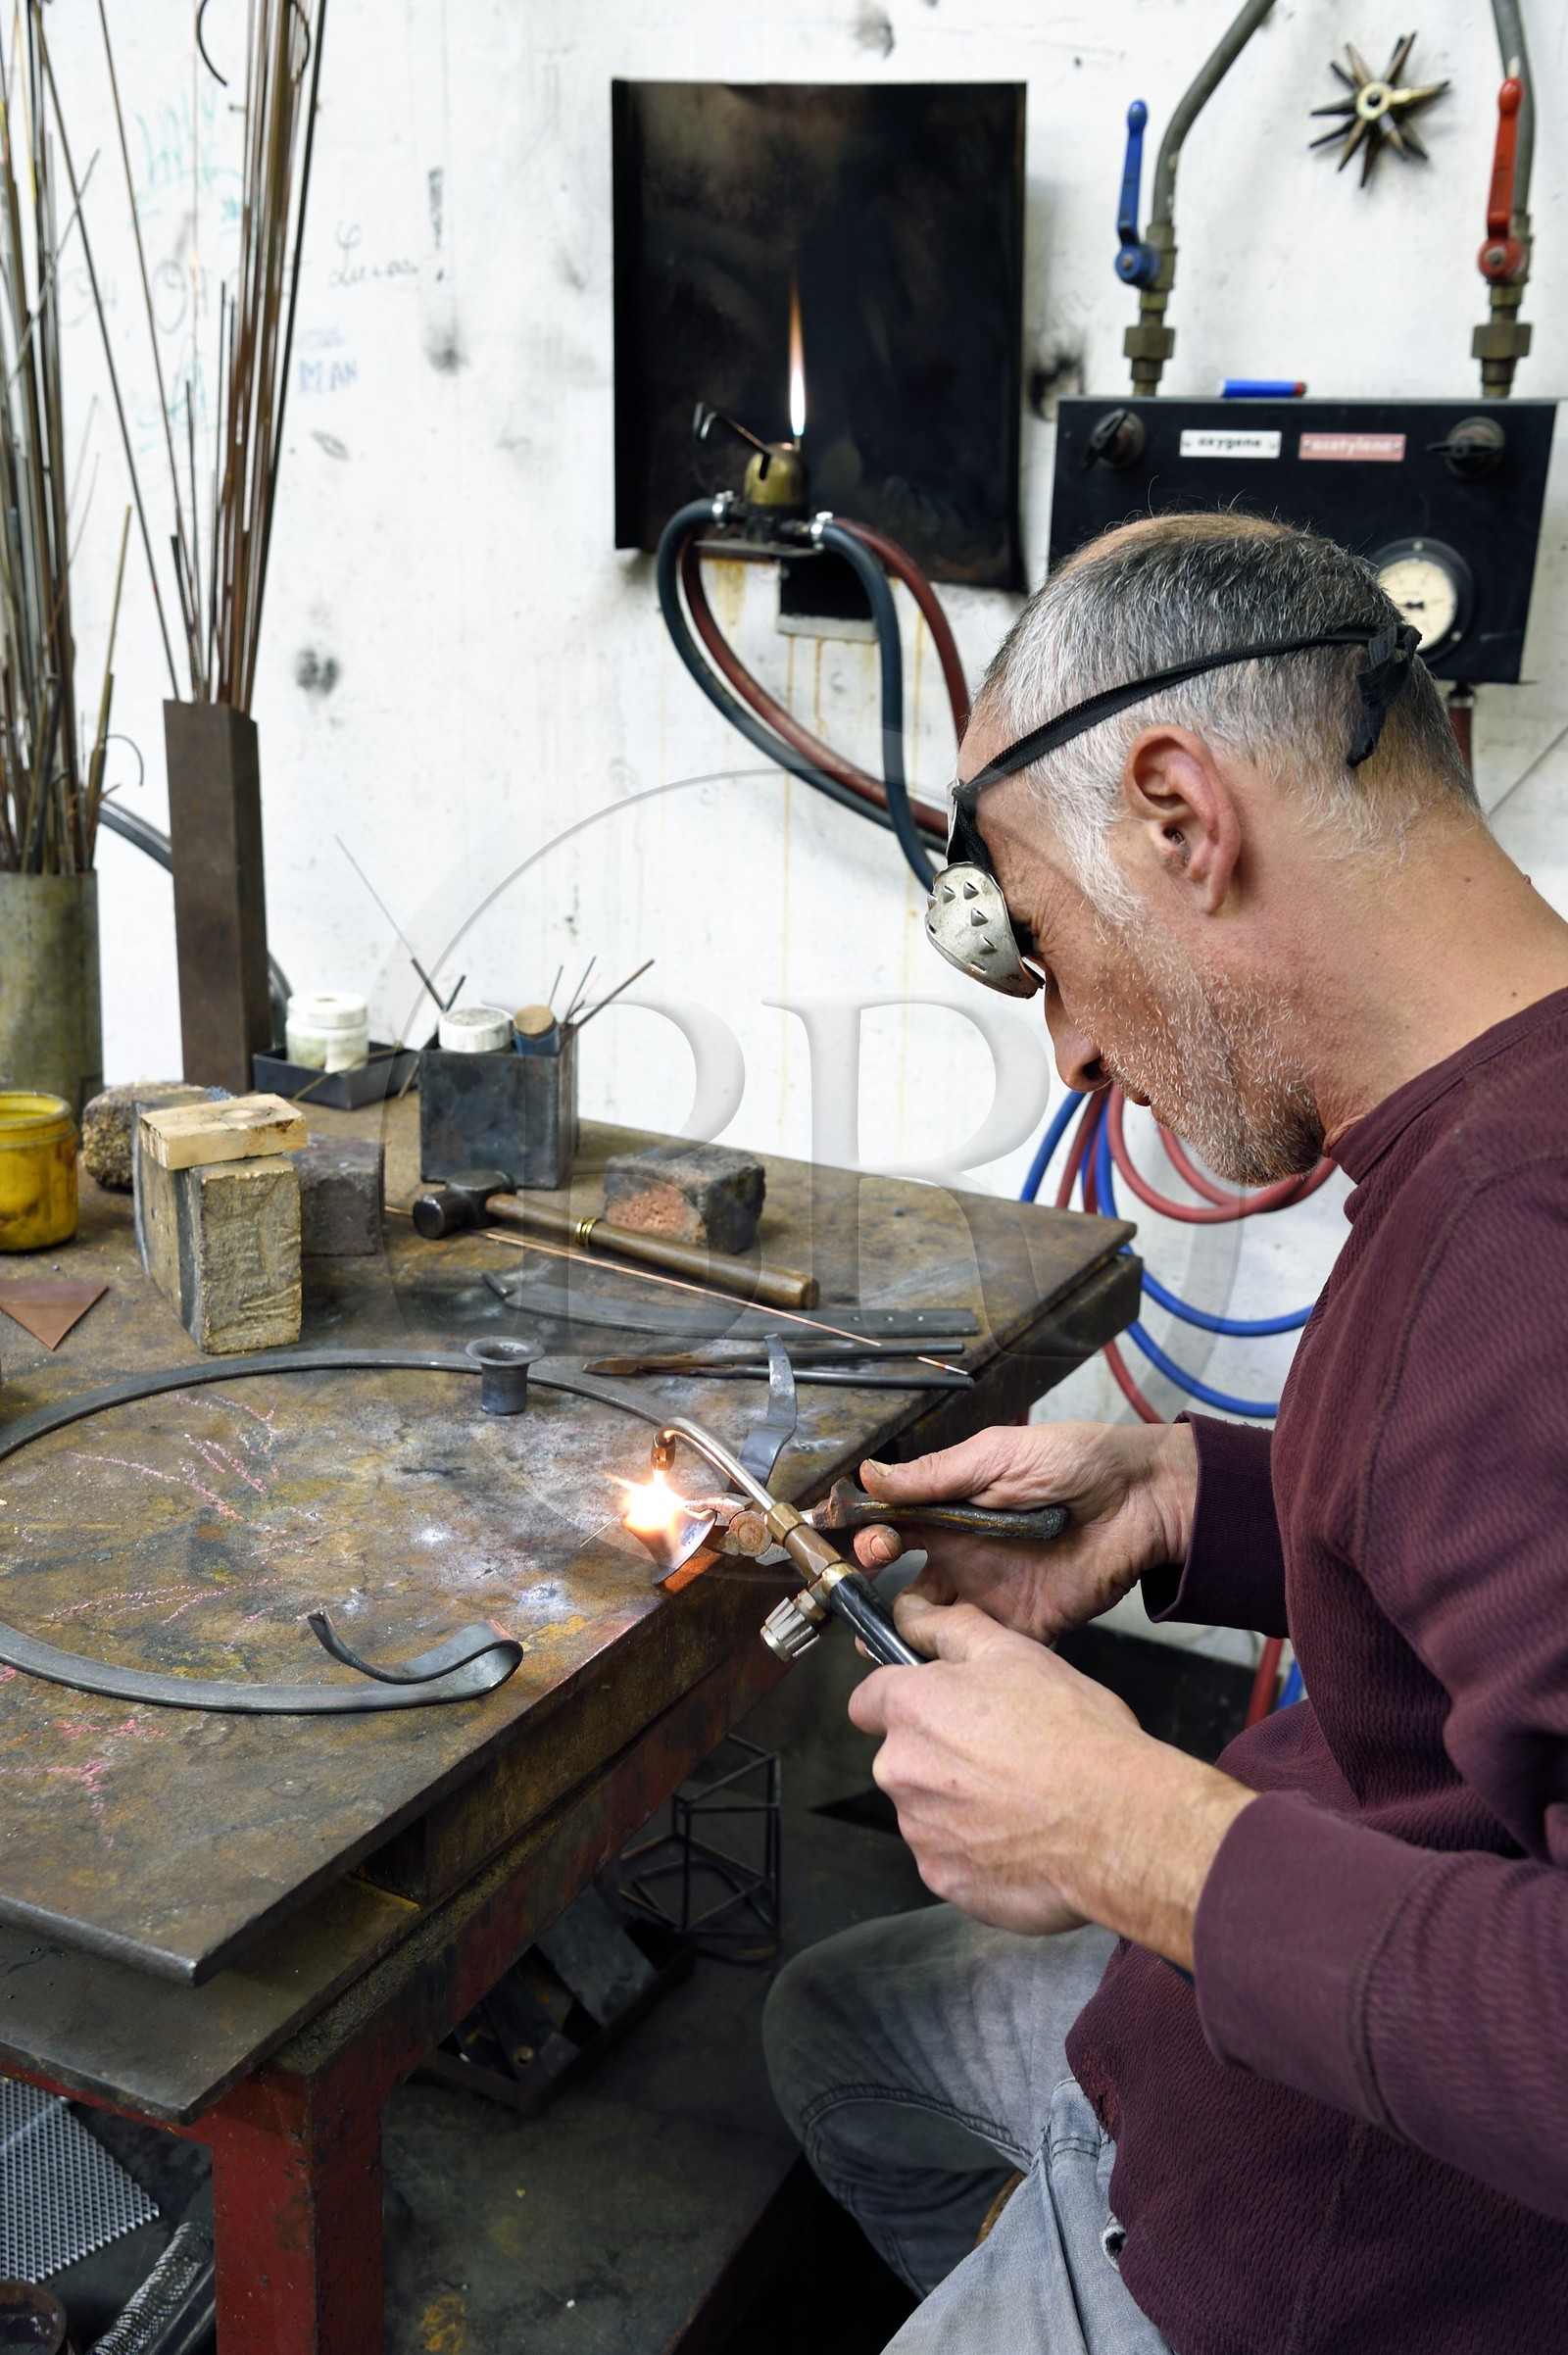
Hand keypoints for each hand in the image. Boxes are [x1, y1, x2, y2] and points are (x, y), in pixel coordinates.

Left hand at [849, 1594, 1253, 1965]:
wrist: (1118, 1826)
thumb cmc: (1074, 1732)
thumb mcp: (1017, 1654)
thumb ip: (951, 1629)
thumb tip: (911, 1615)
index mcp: (911, 1709)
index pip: (868, 1700)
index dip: (904, 1699)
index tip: (943, 1708)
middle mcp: (899, 1770)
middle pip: (902, 1757)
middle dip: (940, 1754)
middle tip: (1005, 1753)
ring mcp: (919, 1831)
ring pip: (927, 1809)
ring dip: (959, 1805)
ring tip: (1023, 1801)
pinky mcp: (943, 1879)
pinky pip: (949, 1858)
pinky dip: (977, 1852)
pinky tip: (1024, 1841)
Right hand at [851, 1419, 1196, 1641]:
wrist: (1142, 1499)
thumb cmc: (1074, 1461)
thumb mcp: (997, 1455)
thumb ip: (935, 1475)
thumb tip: (869, 1474)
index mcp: (951, 1511)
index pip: (893, 1528)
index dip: (868, 1535)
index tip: (860, 1541)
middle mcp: (962, 1556)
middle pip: (901, 1582)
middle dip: (873, 1587)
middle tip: (875, 1576)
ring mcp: (990, 1595)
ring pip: (931, 1625)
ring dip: (904, 1632)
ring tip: (887, 1634)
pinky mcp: (1022, 1627)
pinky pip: (980, 1651)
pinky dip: (955, 1660)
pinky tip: (939, 1657)